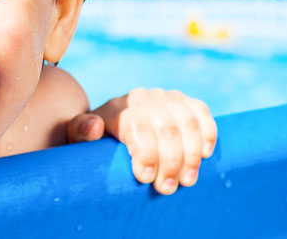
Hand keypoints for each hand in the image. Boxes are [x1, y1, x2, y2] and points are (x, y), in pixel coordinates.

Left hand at [67, 88, 216, 194]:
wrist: (111, 122)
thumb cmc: (96, 139)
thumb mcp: (79, 137)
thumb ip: (80, 131)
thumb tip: (93, 127)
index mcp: (119, 108)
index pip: (138, 127)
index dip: (146, 154)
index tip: (147, 179)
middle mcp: (144, 98)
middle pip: (167, 128)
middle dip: (171, 162)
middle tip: (168, 188)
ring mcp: (166, 97)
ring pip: (188, 122)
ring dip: (192, 154)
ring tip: (187, 180)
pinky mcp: (184, 101)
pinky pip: (202, 112)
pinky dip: (208, 133)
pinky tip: (205, 155)